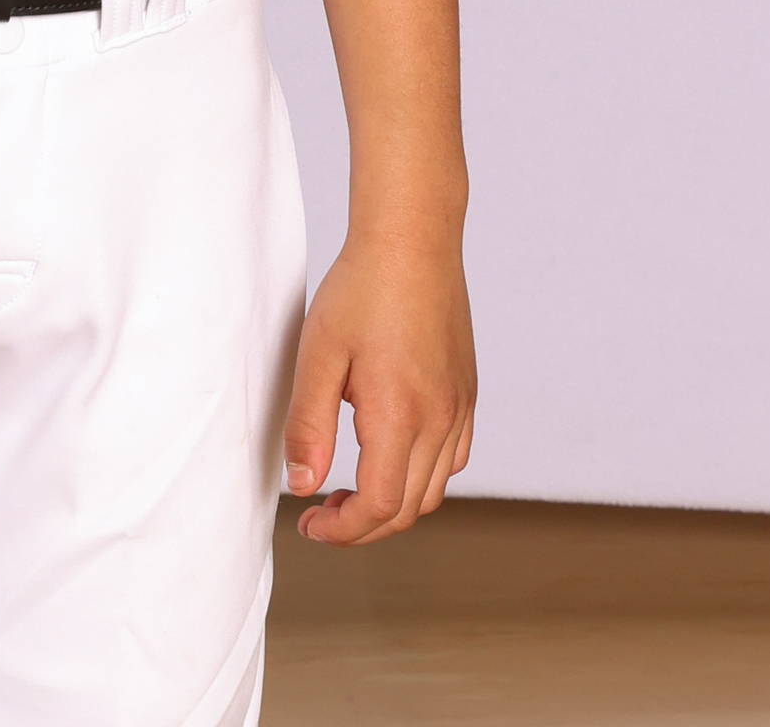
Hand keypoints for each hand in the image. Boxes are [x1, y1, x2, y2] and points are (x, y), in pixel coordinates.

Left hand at [280, 229, 475, 543]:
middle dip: (361, 527)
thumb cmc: (362, 289)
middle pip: (407, 509)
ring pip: (434, 489)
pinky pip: (453, 458)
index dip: (341, 531)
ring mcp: (460, 407)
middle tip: (321, 513)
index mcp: (401, 416)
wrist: (413, 239)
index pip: (378, 508)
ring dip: (393, 505)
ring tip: (349, 488)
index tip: (308, 524)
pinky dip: (422, 476)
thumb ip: (308, 426)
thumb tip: (302, 485)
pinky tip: (390, 453)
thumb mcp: (318, 354)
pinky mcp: (467, 392)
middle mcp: (440, 420)